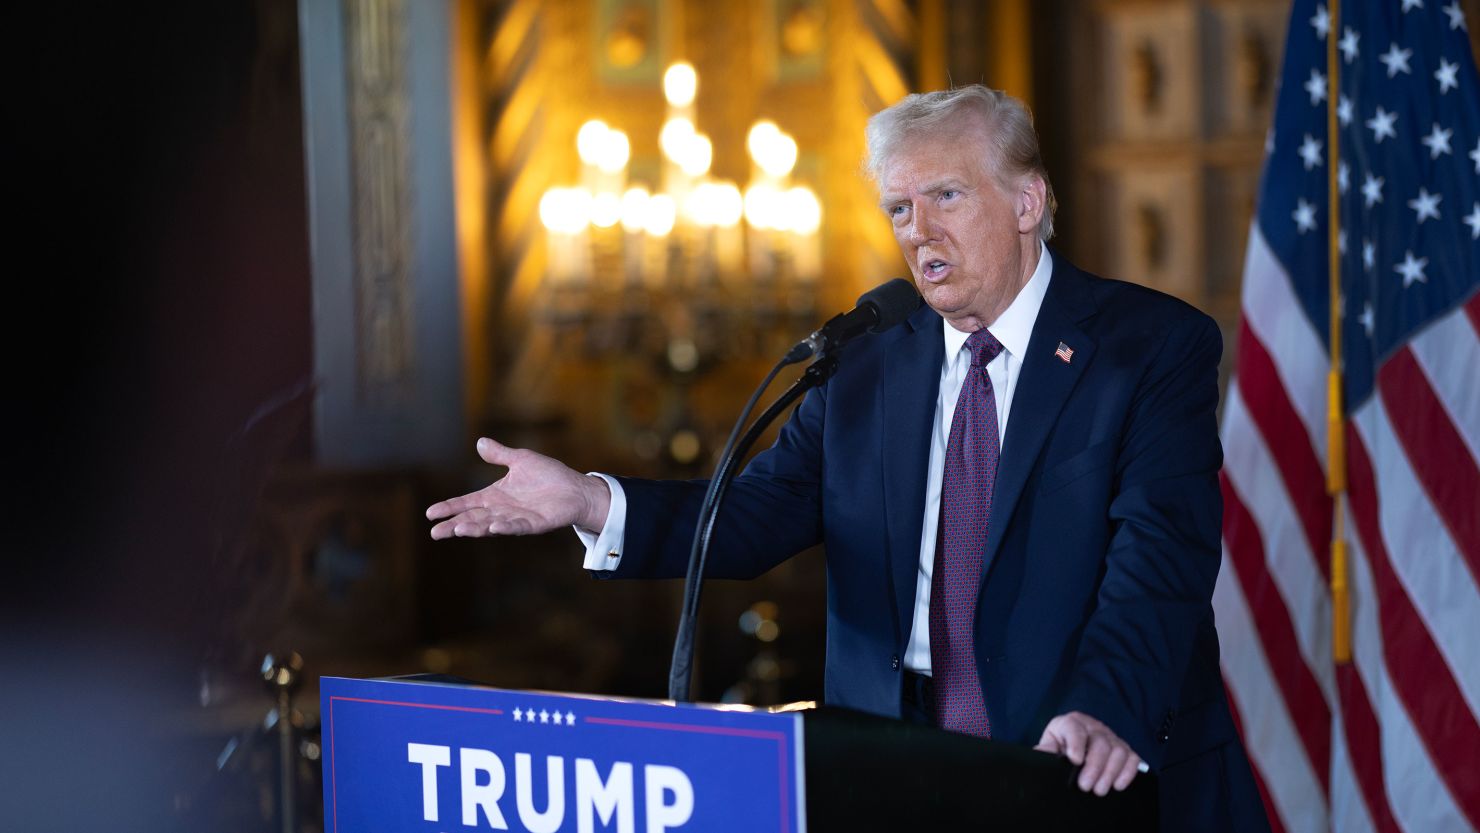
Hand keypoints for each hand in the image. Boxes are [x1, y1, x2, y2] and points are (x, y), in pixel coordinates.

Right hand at [426, 438, 610, 538]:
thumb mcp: (521, 460)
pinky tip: (493, 527)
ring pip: (490, 525)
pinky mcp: (534, 524)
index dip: (449, 507)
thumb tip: (480, 442)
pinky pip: (517, 526)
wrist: (575, 488)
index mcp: (495, 495)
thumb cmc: (548, 475)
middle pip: (473, 519)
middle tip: (435, 532)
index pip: (467, 502)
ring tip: (458, 530)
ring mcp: (517, 518)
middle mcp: (502, 510)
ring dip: (475, 528)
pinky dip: (505, 527)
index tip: (430, 513)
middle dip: (454, 525)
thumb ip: (500, 454)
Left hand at [1034, 711, 1142, 795]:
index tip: (1075, 761)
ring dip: (1110, 773)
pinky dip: (1127, 772)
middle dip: (1094, 767)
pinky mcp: (1124, 749)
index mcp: (1071, 723)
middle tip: (1085, 787)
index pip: (1075, 728)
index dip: (1076, 744)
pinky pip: (1132, 758)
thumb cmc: (1060, 746)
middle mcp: (1093, 727)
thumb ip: (1045, 750)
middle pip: (1100, 742)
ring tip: (1099, 790)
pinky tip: (1118, 786)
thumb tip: (1040, 754)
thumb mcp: (1049, 745)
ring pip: (1119, 750)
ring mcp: (1111, 737)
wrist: (1073, 749)